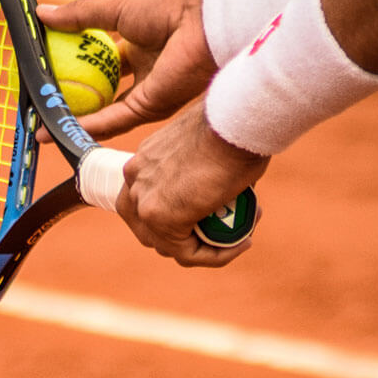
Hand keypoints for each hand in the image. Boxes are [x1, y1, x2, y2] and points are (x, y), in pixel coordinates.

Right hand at [36, 0, 217, 139]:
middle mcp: (142, 73)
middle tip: (41, 104)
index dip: (72, 67)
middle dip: (71, 100)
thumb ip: (78, 16)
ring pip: (103, 113)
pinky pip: (112, 120)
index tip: (46, 72)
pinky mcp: (149, 109)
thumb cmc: (166, 7)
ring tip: (42, 126)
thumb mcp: (114, 9)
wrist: (201, 22)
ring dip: (73, 120)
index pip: (98, 63)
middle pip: (100, 92)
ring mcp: (145, 93)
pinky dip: (86, 125)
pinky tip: (60, 128)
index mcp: (136, 46)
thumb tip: (41, 15)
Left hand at [117, 100, 268, 266]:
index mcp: (143, 161)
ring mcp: (143, 200)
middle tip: (225, 232)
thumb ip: (201, 170)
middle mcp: (135, 180)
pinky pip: (187, 253)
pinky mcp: (159, 217)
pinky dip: (215, 256)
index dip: (179, 218)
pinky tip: (242, 243)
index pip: (148, 202)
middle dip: (188, 237)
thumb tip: (220, 191)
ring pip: (169, 246)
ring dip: (206, 248)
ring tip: (241, 236)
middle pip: (150, 229)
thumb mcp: (208, 146)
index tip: (214, 216)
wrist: (234, 121)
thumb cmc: (233, 126)